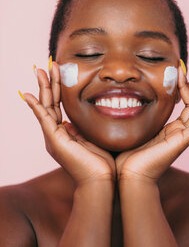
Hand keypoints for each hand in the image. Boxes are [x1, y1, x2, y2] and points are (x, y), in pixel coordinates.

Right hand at [22, 62, 115, 185]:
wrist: (101, 181)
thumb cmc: (100, 163)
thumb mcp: (90, 140)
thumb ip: (80, 130)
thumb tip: (73, 122)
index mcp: (65, 133)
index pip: (59, 105)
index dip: (58, 88)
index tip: (59, 72)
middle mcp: (56, 134)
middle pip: (50, 103)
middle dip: (49, 83)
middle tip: (46, 65)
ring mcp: (53, 137)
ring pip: (46, 107)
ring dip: (44, 87)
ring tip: (40, 70)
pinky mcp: (55, 141)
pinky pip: (43, 119)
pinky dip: (36, 106)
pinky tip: (29, 94)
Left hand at [116, 65, 188, 184]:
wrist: (129, 176)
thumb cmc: (130, 157)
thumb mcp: (138, 132)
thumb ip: (142, 119)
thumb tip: (131, 102)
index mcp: (171, 129)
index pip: (185, 105)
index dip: (186, 88)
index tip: (181, 71)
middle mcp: (180, 132)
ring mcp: (182, 138)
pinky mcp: (181, 143)